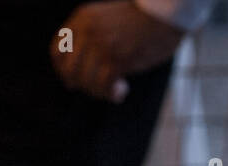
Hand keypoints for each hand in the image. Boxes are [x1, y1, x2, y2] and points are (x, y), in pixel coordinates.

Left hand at [50, 1, 183, 102]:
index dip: (63, 69)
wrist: (170, 11)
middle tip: (99, 87)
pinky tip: (121, 92)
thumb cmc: (142, 19)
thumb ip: (88, 39)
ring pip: (86, 81)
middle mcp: (88, 31)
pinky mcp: (117, 58)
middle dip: (83, 84)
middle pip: (70, 71)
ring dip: (99, 91)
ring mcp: (102, 45)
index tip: (74, 79)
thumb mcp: (106, 19)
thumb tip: (71, 79)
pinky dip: (111, 93)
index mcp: (83, 18)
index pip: (57, 51)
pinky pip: (104, 86)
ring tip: (114, 89)